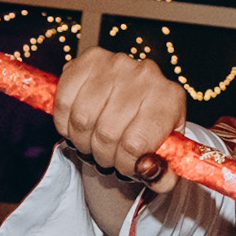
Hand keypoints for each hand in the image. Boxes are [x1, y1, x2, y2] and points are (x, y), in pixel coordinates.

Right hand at [51, 49, 184, 185]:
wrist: (139, 101)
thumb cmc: (152, 133)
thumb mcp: (166, 159)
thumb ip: (164, 176)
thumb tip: (147, 170)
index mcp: (170, 99)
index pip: (135, 144)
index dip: (124, 164)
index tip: (126, 168)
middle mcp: (147, 74)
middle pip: (107, 133)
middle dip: (102, 155)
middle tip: (106, 157)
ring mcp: (118, 63)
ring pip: (83, 118)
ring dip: (82, 141)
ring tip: (92, 143)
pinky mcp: (91, 58)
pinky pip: (65, 99)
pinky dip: (65, 121)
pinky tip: (77, 126)